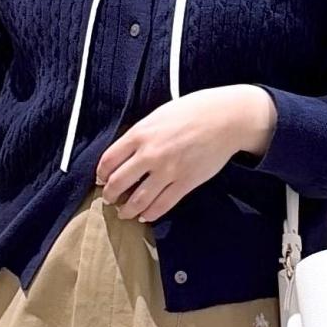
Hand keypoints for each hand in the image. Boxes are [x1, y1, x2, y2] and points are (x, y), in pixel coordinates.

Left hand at [96, 85, 276, 223]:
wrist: (225, 118)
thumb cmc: (193, 111)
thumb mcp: (158, 115)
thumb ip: (140, 134)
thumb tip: (126, 152)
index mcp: (140, 133)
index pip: (108, 160)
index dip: (101, 174)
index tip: (101, 179)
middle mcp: (150, 154)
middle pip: (118, 183)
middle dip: (110, 195)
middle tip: (109, 199)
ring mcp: (168, 171)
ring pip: (138, 200)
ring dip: (127, 210)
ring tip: (124, 212)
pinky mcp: (185, 183)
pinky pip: (162, 205)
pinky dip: (150, 214)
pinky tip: (145, 215)